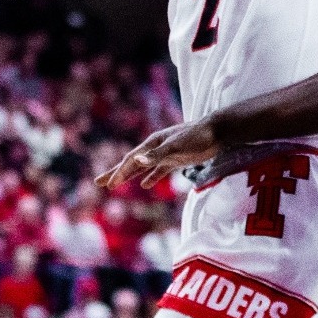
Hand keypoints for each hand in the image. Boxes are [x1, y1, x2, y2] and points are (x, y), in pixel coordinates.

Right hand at [95, 120, 218, 189]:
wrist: (217, 132)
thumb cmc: (197, 136)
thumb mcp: (176, 146)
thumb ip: (157, 155)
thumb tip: (138, 161)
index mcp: (153, 143)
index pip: (132, 160)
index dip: (120, 172)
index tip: (110, 184)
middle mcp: (156, 148)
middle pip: (132, 163)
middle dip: (116, 173)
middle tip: (99, 183)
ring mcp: (165, 154)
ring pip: (142, 168)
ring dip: (129, 175)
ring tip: (115, 184)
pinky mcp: (176, 160)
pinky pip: (158, 171)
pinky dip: (151, 177)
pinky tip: (145, 184)